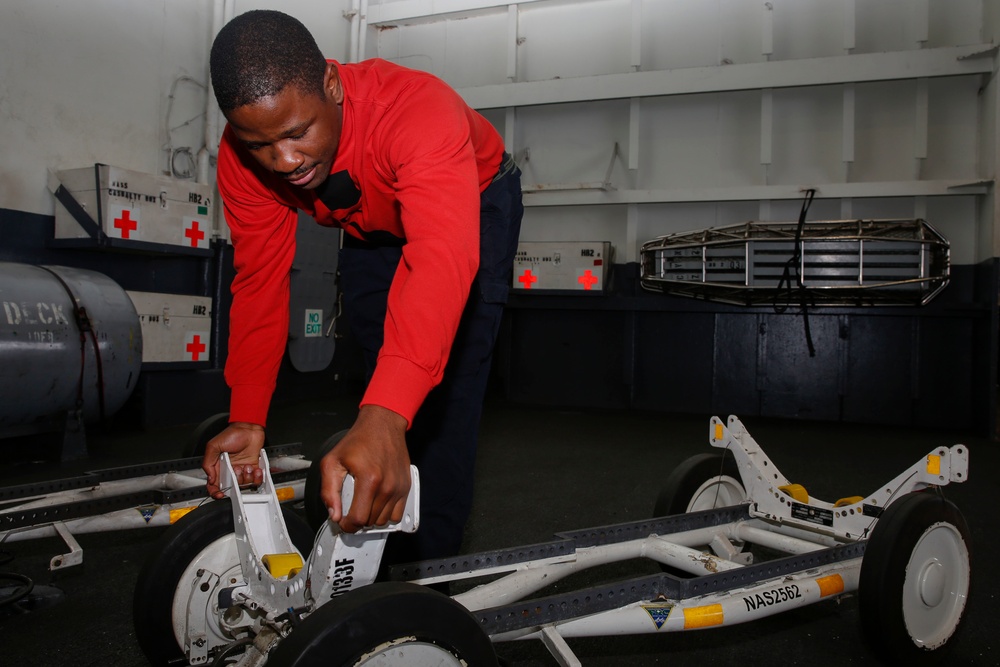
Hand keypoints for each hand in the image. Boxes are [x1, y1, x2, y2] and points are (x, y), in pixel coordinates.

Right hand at [202, 422, 265, 498]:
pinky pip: (256, 479)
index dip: (215, 492)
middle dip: (235, 482)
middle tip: (237, 471)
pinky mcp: (253, 467)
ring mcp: (242, 469)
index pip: (214, 484)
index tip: (220, 494)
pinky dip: (257, 477)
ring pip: (244, 484)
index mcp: (218, 466)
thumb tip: (210, 478)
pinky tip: (256, 469)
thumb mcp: (214, 446)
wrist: (249, 428)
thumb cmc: (232, 434)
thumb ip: (208, 462)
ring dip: (246, 477)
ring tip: (246, 466)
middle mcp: (230, 470)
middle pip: (231, 486)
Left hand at [320, 405, 409, 531]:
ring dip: (371, 517)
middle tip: (350, 508)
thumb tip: (334, 513)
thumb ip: (329, 490)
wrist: (383, 425)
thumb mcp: (333, 461)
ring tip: (363, 503)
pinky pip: (397, 514)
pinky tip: (376, 503)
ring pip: (383, 520)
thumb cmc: (359, 440)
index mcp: (369, 480)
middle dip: (357, 519)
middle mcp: (388, 486)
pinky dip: (385, 514)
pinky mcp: (406, 487)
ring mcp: (399, 488)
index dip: (347, 525)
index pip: (359, 519)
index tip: (342, 520)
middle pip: (371, 522)